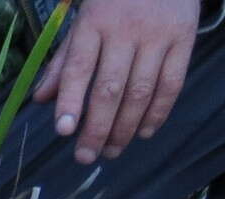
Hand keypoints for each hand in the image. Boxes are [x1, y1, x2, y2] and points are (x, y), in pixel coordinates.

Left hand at [33, 0, 198, 165]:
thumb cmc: (115, 0)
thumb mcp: (84, 21)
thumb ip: (64, 60)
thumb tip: (40, 99)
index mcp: (94, 22)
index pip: (79, 67)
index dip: (70, 101)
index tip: (64, 131)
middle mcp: (126, 29)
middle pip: (110, 88)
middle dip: (97, 129)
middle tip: (85, 156)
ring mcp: (158, 34)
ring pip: (141, 92)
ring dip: (125, 128)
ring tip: (111, 151)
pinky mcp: (184, 38)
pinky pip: (172, 84)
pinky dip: (158, 113)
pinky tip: (144, 132)